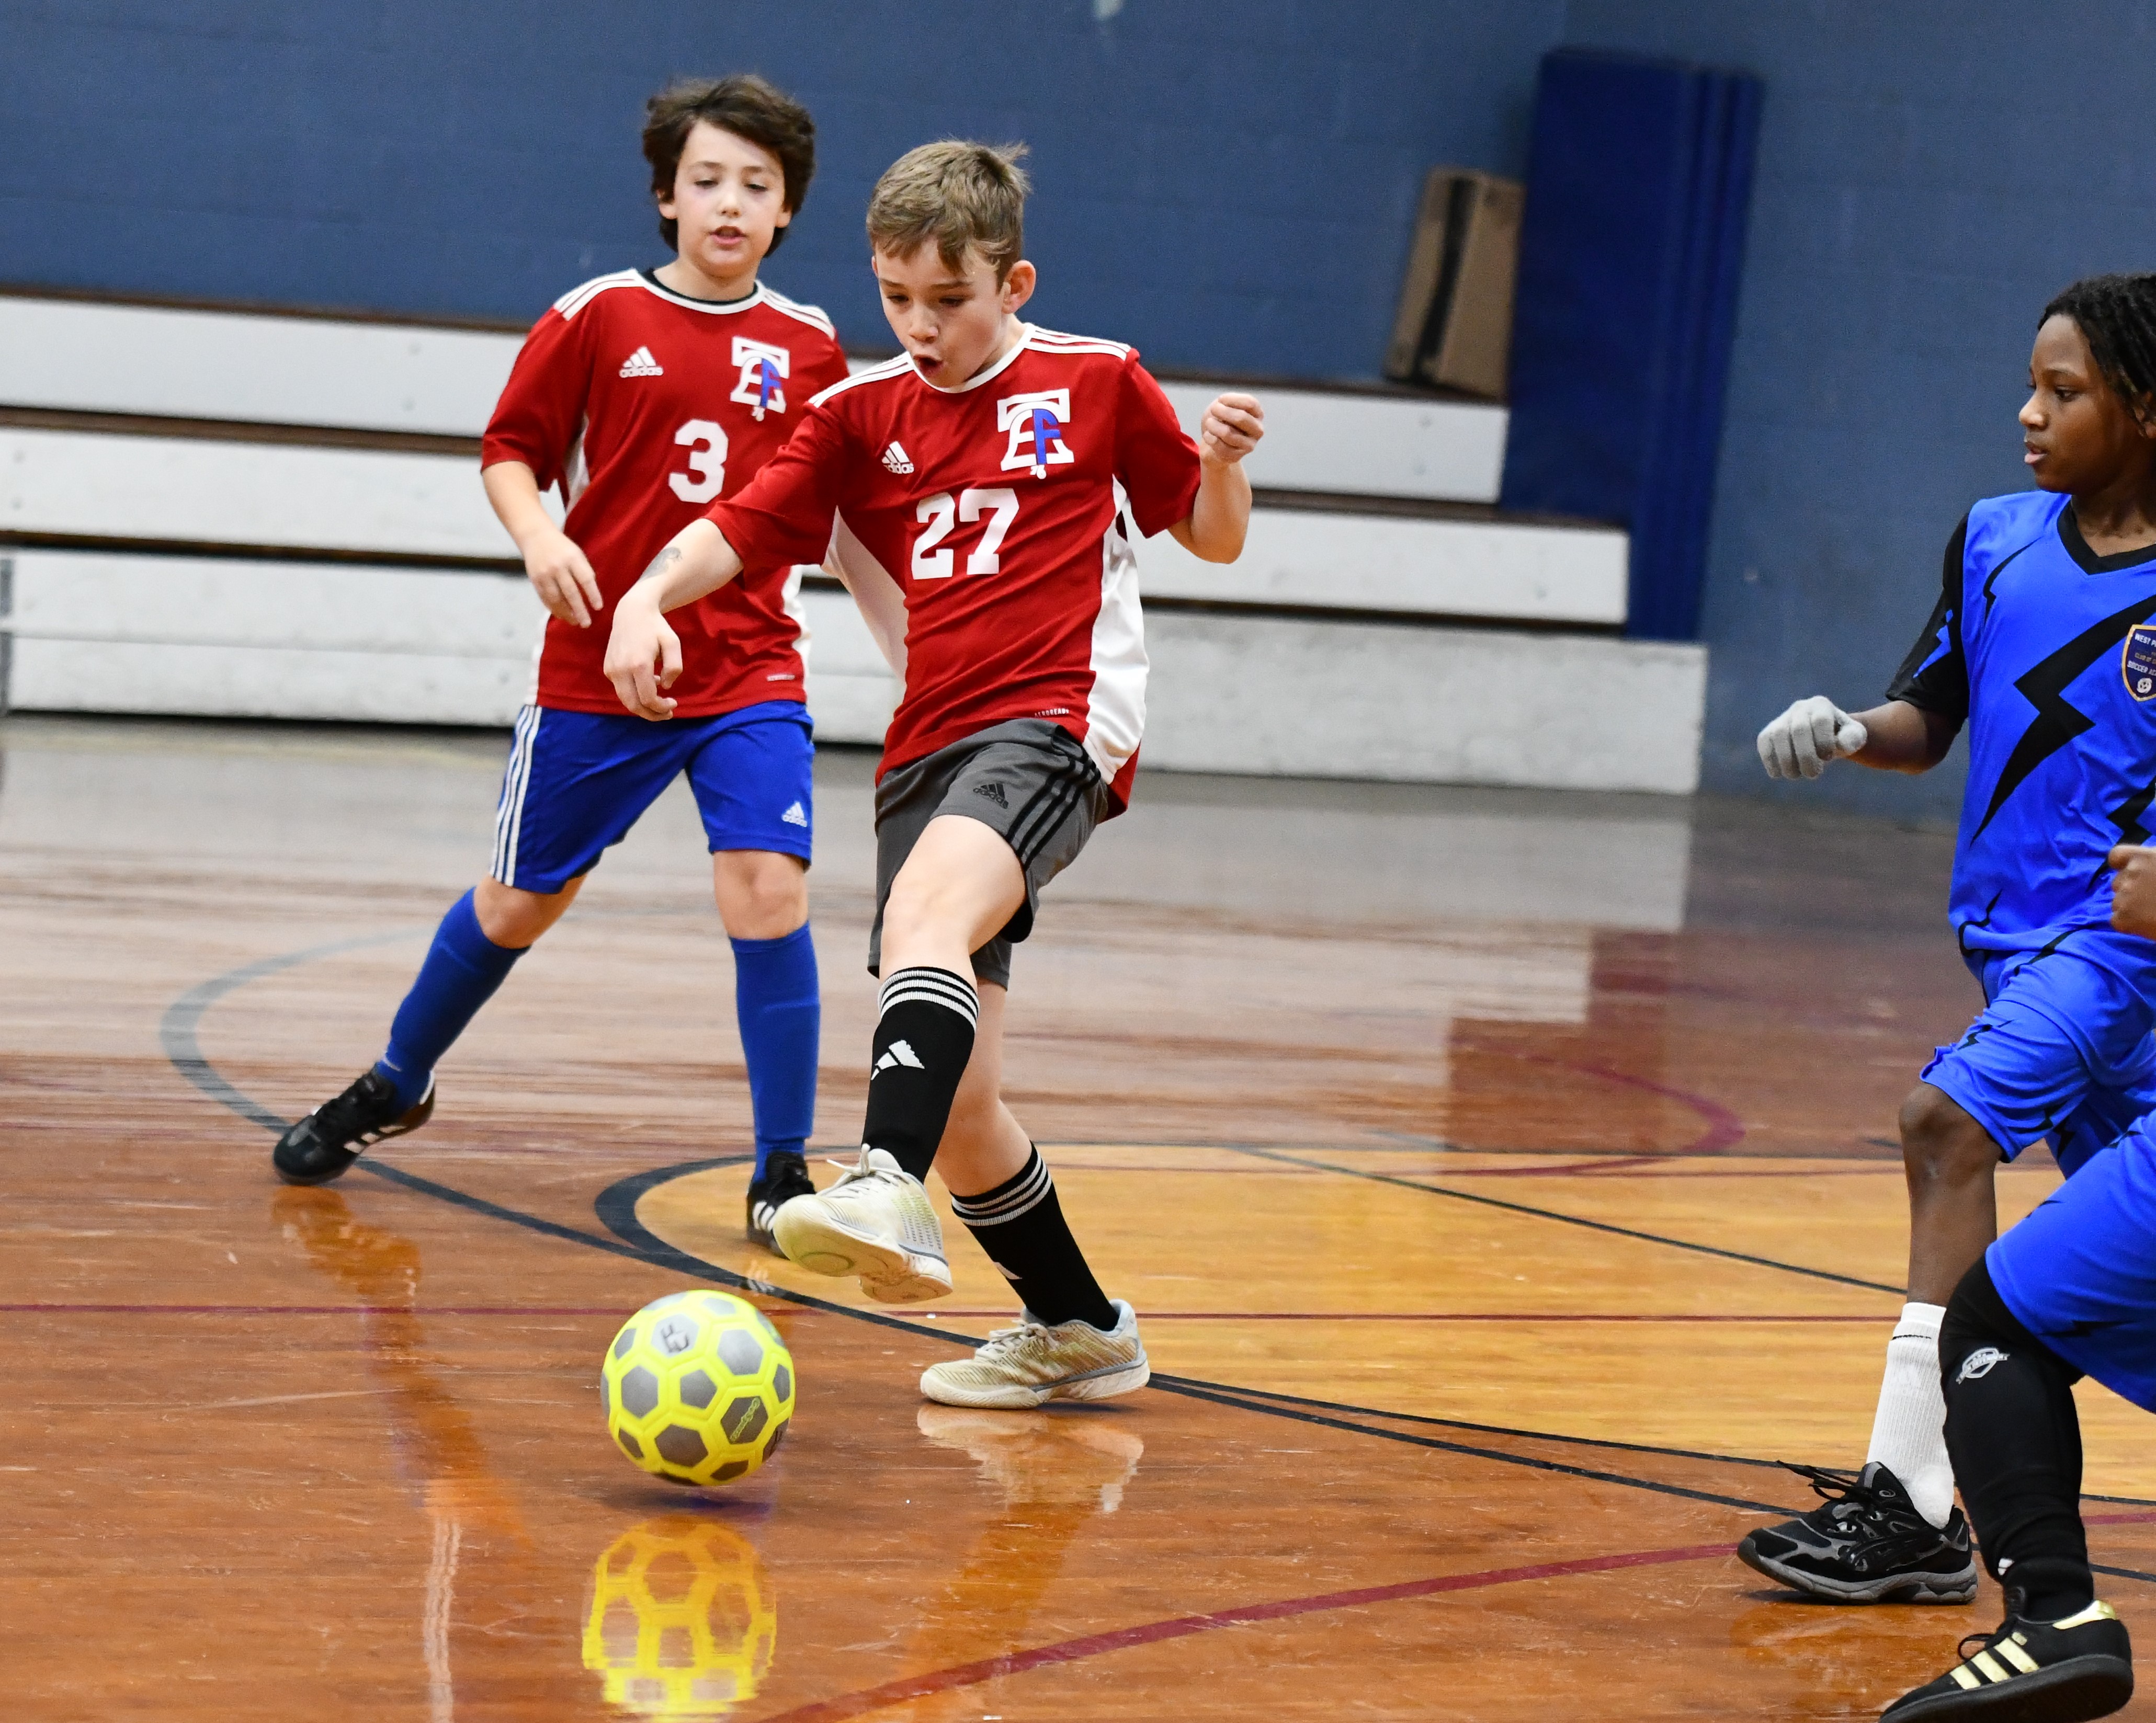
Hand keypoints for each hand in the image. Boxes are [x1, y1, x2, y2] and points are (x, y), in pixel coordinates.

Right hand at [522, 527, 603, 626]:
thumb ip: (584, 572)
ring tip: (575, 622)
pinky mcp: (534, 580)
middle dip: (579, 610)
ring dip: (566, 613)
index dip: (593, 594)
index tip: (598, 608)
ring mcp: (544, 574)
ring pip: (556, 599)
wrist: (536, 536)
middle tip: (586, 624)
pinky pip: (545, 598)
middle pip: (571, 593)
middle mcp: (558, 566)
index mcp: (572, 558)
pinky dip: (554, 609)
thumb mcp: (577, 554)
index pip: (586, 579)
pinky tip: (562, 615)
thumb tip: (591, 597)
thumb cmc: (563, 549)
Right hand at [602, 587, 681, 719]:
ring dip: (643, 707)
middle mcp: (621, 669)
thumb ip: (674, 667)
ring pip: (625, 700)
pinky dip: (635, 694)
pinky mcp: (608, 668)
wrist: (632, 612)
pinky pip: (621, 689)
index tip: (674, 704)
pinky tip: (648, 684)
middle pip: (633, 705)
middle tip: (667, 714)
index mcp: (638, 664)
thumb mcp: (673, 643)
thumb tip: (664, 686)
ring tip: (659, 702)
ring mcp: (611, 669)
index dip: (661, 708)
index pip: (648, 699)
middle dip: (651, 714)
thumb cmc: (656, 627)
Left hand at [1199, 392, 1263, 465]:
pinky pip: (1220, 446)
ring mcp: (1249, 445)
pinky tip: (1208, 435)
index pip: (1250, 403)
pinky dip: (1209, 438)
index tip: (1220, 399)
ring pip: (1228, 433)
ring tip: (1209, 423)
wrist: (1213, 442)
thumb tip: (1223, 405)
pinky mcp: (1237, 456)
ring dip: (1213, 425)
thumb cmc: (1221, 420)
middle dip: (1222, 411)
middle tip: (1213, 410)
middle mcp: (1257, 430)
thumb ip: (1228, 402)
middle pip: (1241, 418)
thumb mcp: (1224, 405)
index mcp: (1258, 414)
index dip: (1232, 399)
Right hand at [1758, 696, 1868, 779]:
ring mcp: (1782, 719)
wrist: (1822, 738)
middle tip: (1813, 774)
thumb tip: (1840, 744)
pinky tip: (1778, 773)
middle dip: (1805, 756)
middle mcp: (1800, 708)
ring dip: (1787, 760)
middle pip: (1799, 729)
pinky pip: (1764, 742)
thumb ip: (1853, 738)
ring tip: (1795, 775)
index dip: (1823, 741)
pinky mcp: (1768, 732)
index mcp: (1821, 705)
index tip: (1828, 758)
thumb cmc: (1840, 738)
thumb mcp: (1854, 737)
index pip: (1821, 720)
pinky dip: (1769, 759)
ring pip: (1779, 735)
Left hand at [2110, 845, 2155, 936]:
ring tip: (2153, 913)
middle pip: (2118, 882)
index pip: (2117, 856)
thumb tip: (2150, 871)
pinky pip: (2117, 921)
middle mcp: (2132, 872)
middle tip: (2151, 900)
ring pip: (2117, 902)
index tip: (2129, 874)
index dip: (2121, 866)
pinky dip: (2129, 924)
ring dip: (2130, 908)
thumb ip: (2154, 864)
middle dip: (2130, 890)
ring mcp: (2125, 894)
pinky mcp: (2124, 916)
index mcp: (2146, 857)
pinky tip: (2148, 925)